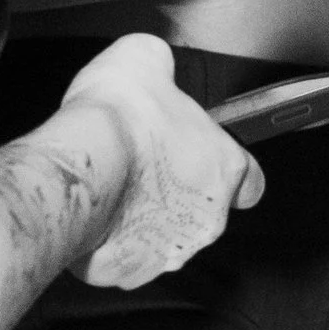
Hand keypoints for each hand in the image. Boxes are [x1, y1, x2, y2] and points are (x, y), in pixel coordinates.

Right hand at [59, 33, 263, 288]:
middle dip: (174, 192)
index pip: (251, 181)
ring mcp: (168, 251)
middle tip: (142, 166)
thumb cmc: (117, 121)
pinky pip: (123, 259)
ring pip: (162, 239)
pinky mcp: (128, 271)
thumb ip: (161, 65)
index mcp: (224, 168)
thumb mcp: (144, 58)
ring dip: (142, 219)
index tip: (209, 160)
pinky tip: (93, 214)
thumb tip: (154, 63)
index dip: (230, 170)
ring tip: (112, 189)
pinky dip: (109, 242)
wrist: (77, 169)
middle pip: (202, 209)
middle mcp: (205, 217)